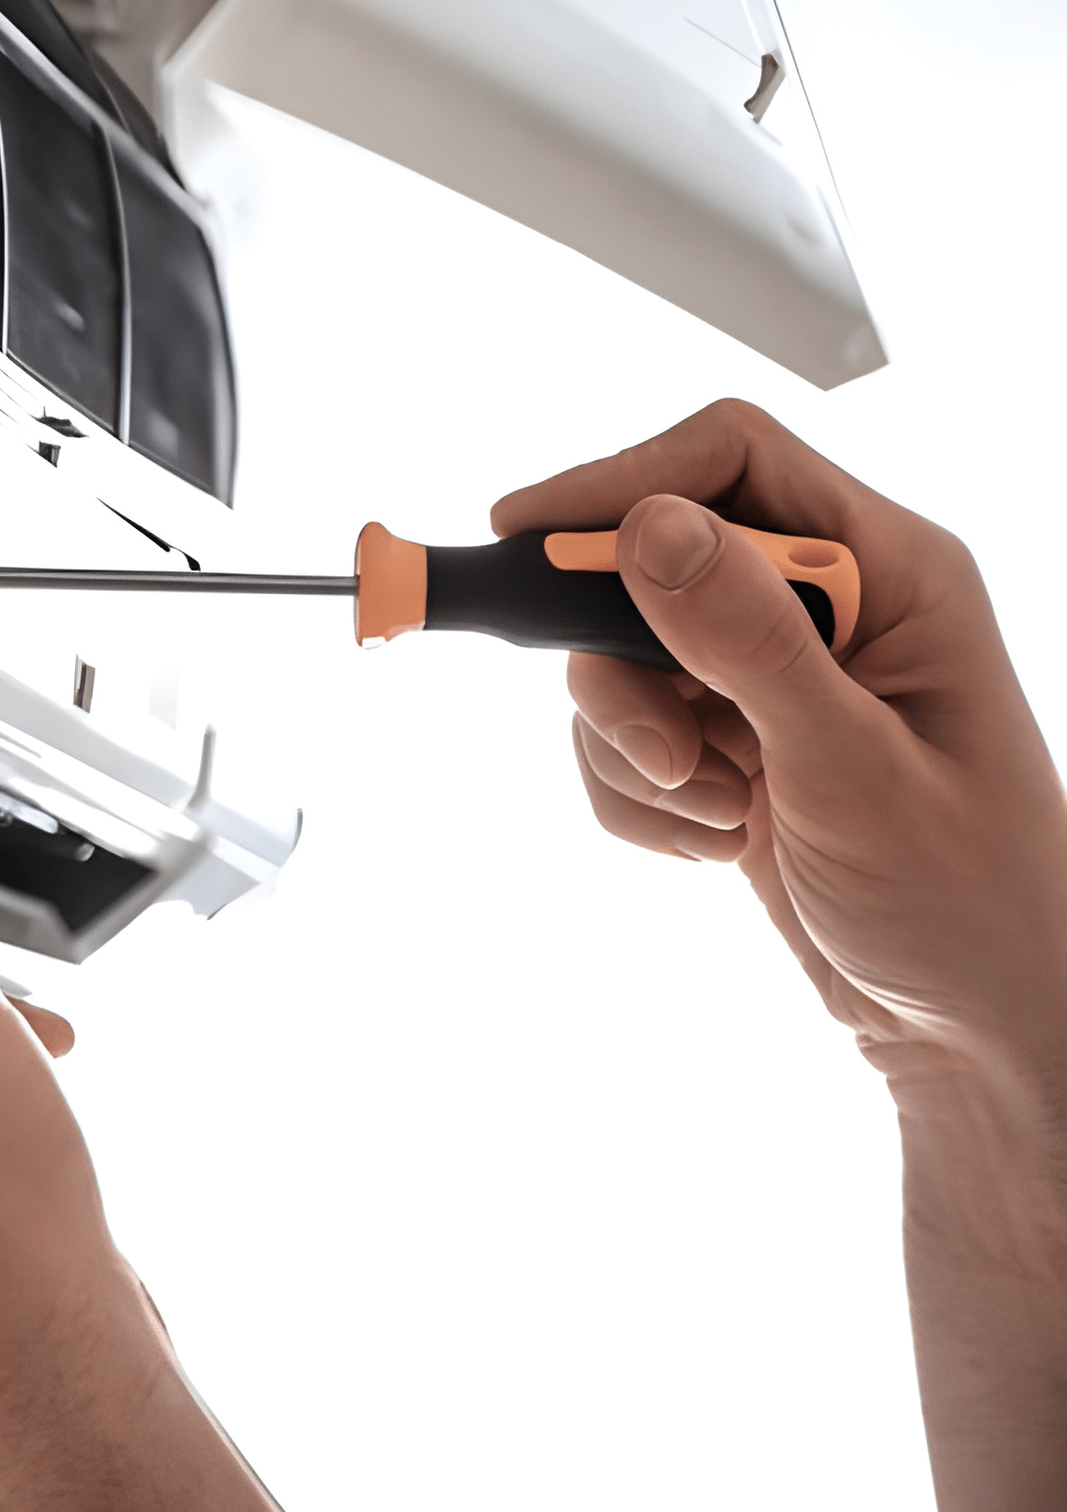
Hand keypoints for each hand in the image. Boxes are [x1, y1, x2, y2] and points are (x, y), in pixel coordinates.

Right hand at [498, 401, 1066, 1511]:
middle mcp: (828, 620)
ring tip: (731, 824)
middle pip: (647, 558)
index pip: (723, 458)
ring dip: (638, 752)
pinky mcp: (734, 761)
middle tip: (677, 750)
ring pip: (619, 665)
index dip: (609, 472)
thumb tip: (653, 530)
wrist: (993, 1053)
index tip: (518, 531)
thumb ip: (750, 639)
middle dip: (628, 661)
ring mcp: (773, 690)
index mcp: (891, 580)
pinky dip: (637, 799)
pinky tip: (720, 850)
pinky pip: (622, 746)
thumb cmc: (983, 920)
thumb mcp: (862, 771)